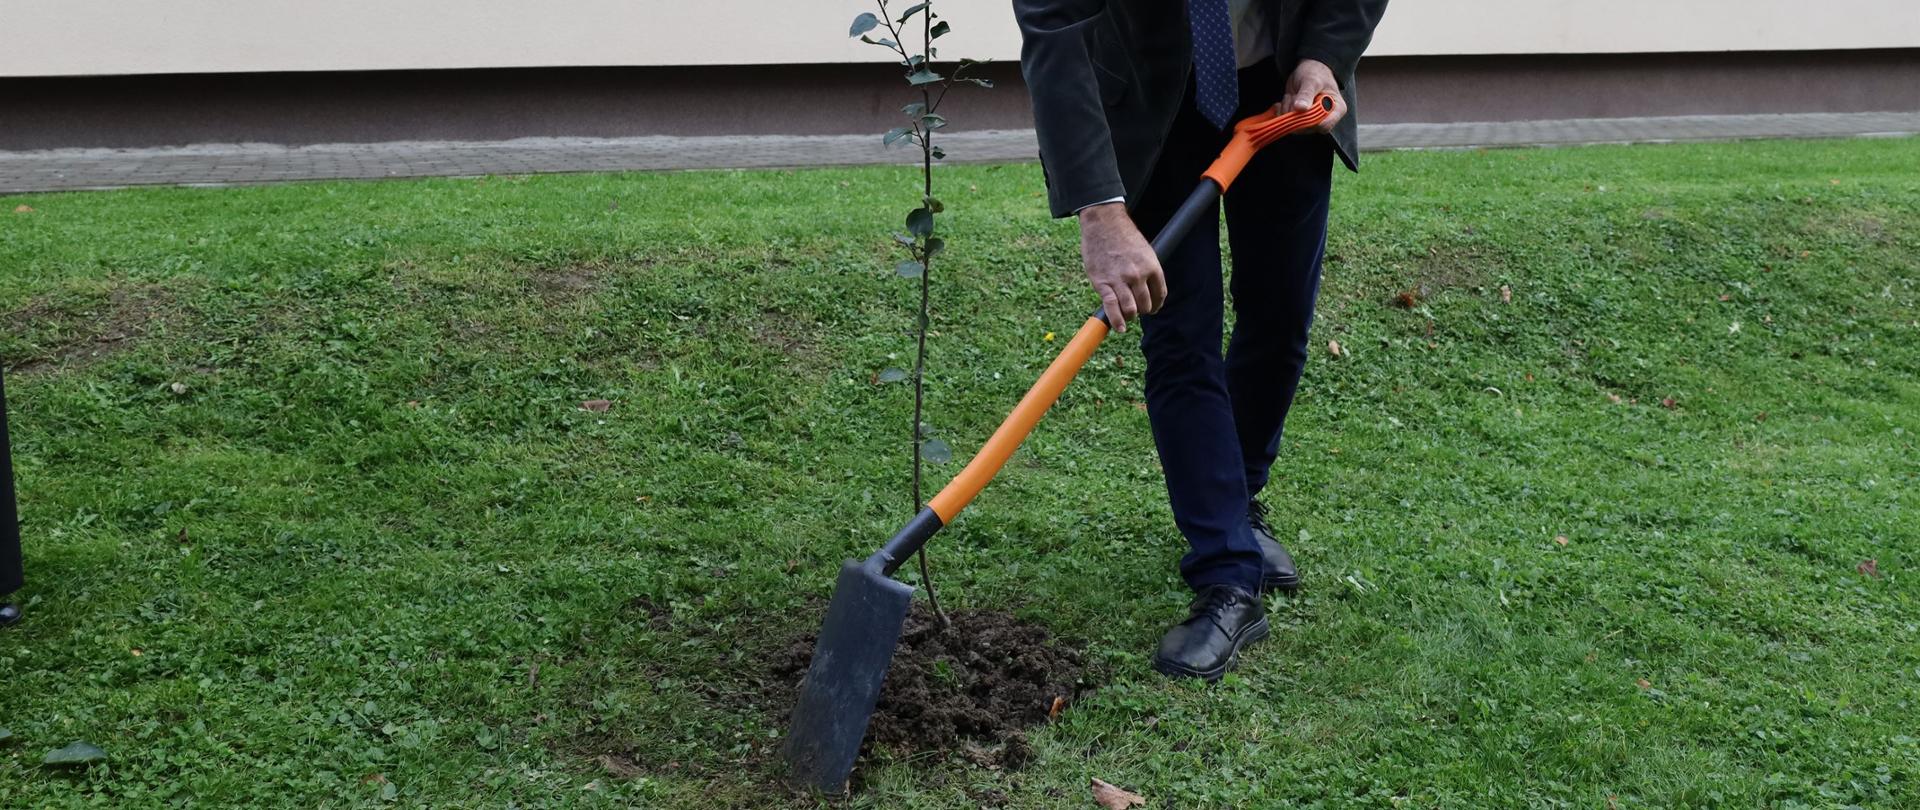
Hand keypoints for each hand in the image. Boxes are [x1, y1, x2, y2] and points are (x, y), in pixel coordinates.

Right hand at [1077, 202, 1166, 332]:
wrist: (1104, 224)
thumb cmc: (1123, 236)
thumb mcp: (1144, 251)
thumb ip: (1147, 270)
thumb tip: (1146, 288)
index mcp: (1152, 267)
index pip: (1160, 294)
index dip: (1157, 305)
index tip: (1153, 308)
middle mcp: (1138, 275)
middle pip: (1145, 304)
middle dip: (1143, 310)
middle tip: (1137, 310)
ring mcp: (1120, 280)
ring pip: (1131, 309)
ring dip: (1130, 316)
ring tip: (1127, 316)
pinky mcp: (1103, 283)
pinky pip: (1112, 307)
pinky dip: (1117, 321)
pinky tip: (1120, 328)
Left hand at [1283, 59, 1345, 133]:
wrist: (1307, 70)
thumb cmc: (1315, 73)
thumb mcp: (1311, 81)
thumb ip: (1306, 94)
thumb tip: (1301, 109)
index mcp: (1337, 109)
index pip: (1324, 126)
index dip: (1309, 120)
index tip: (1300, 108)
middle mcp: (1326, 118)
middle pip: (1307, 128)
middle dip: (1296, 112)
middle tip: (1294, 95)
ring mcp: (1312, 121)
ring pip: (1294, 126)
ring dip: (1288, 109)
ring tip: (1292, 94)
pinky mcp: (1300, 120)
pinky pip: (1287, 123)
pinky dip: (1283, 110)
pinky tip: (1287, 98)